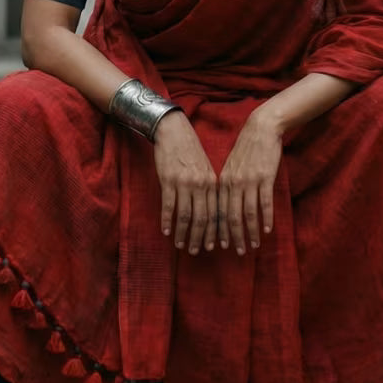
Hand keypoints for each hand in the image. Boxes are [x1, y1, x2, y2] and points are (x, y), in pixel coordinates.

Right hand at [153, 111, 217, 254]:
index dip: (217, 231)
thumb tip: (213, 210)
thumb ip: (209, 188)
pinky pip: (169, 206)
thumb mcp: (206, 167)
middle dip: (201, 238)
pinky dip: (167, 220)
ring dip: (183, 233)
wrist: (174, 131)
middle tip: (198, 252)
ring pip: (186, 215)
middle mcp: (201, 184)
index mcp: (213, 182)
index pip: (217, 212)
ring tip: (181, 245)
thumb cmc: (190, 150)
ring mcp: (184, 183)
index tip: (216, 246)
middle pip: (203, 218)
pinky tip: (166, 231)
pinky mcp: (168, 180)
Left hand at [217, 108, 281, 253]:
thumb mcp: (231, 166)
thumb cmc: (246, 148)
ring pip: (248, 213)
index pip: (218, 211)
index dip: (219, 230)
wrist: (261, 128)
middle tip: (238, 252)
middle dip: (234, 237)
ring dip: (250, 232)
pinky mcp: (265, 178)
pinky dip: (266, 218)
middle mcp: (233, 183)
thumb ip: (227, 185)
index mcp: (223, 181)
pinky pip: (264, 203)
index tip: (219, 245)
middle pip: (231, 216)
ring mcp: (249, 181)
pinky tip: (267, 230)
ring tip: (253, 245)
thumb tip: (225, 206)